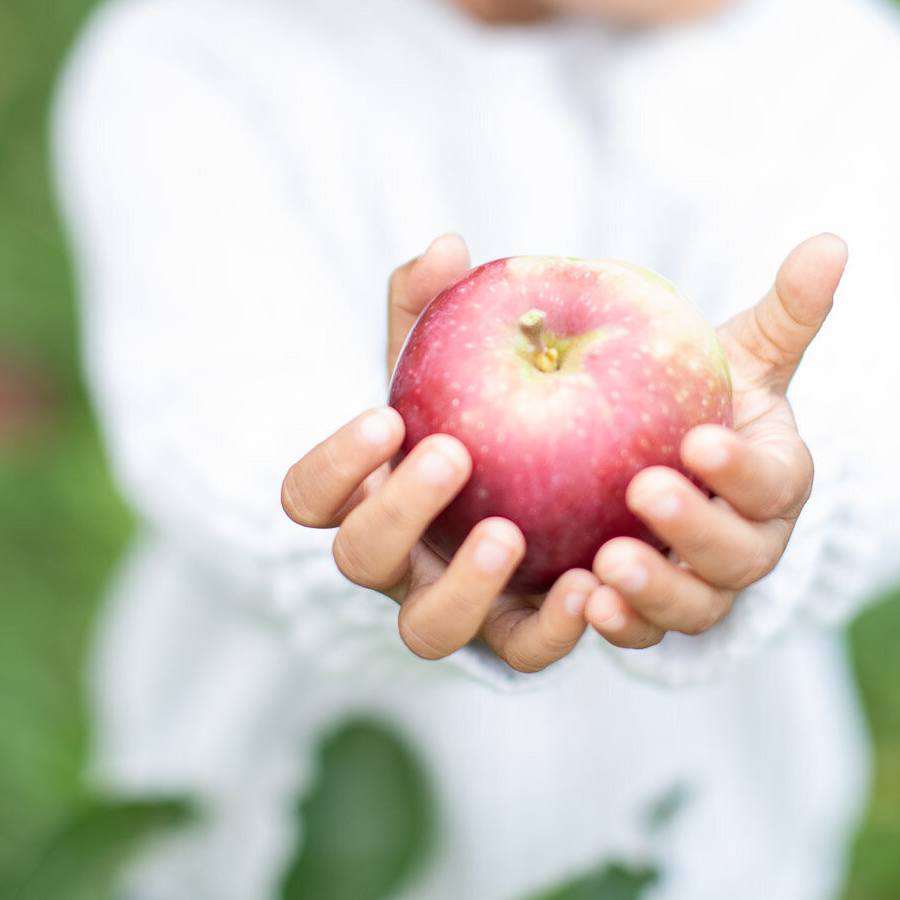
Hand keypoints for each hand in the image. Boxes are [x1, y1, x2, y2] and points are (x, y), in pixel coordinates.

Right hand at [282, 235, 595, 672]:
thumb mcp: (450, 358)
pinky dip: (550, 627)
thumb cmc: (475, 411)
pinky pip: (522, 653)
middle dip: (396, 510)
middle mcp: (396, 561)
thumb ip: (437, 307)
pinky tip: (591, 584)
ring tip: (508, 532)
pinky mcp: (514, 637)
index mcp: (364, 495)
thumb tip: (447, 246)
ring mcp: (450, 607)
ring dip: (461, 585)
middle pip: (360, 558)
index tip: (386, 418)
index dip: (333, 466)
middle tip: (451, 455)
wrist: (547, 486)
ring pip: (427, 629)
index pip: (309, 496)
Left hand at [584, 234, 848, 648]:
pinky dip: (620, 626)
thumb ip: (785, 311)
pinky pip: (647, 632)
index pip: (773, 479)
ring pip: (697, 606)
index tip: (698, 440)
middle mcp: (753, 543)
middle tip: (642, 491)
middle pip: (739, 553)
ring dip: (656, 591)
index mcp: (779, 480)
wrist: (676, 463)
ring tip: (605, 565)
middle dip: (695, 528)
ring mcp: (707, 587)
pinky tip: (582, 604)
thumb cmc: (709, 401)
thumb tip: (832, 242)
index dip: (741, 467)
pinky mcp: (658, 615)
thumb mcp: (743, 356)